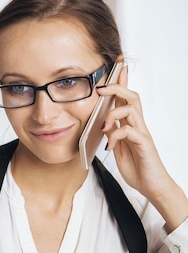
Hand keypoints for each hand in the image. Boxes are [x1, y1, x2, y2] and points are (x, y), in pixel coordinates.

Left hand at [100, 66, 187, 229]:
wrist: (152, 186)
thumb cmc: (137, 167)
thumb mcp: (118, 148)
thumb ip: (112, 134)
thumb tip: (101, 124)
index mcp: (131, 125)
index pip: (127, 98)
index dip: (121, 82)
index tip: (116, 67)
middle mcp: (138, 125)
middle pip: (131, 96)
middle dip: (116, 87)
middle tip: (100, 88)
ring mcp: (142, 134)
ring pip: (132, 109)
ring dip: (113, 113)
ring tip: (102, 125)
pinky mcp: (143, 144)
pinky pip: (129, 131)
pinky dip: (115, 135)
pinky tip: (110, 146)